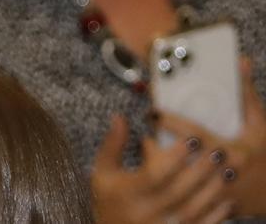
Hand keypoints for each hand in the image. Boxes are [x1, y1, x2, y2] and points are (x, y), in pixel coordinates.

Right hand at [91, 114, 232, 223]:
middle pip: (178, 191)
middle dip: (200, 170)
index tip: (193, 139)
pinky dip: (215, 214)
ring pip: (193, 210)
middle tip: (218, 151)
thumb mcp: (104, 172)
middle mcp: (145, 212)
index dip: (175, 157)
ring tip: (227, 170)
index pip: (154, 175)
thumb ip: (112, 145)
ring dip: (212, 190)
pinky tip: (227, 199)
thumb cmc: (110, 198)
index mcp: (127, 194)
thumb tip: (120, 116)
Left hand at [155, 59, 265, 217]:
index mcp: (233, 153)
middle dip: (157, 146)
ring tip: (148, 146)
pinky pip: (179, 196)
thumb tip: (240, 62)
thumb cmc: (264, 158)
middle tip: (146, 131)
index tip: (154, 111)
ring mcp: (213, 195)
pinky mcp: (207, 208)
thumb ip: (247, 96)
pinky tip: (157, 170)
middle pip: (179, 161)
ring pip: (175, 182)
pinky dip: (166, 182)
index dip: (171, 122)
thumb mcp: (260, 127)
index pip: (195, 135)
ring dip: (158, 164)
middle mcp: (220, 175)